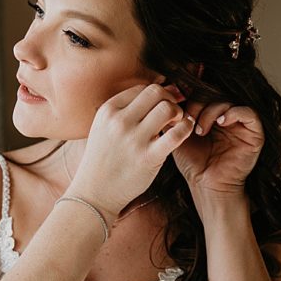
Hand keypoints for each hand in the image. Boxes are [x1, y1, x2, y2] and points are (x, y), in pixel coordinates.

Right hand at [67, 83, 195, 220]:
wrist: (94, 192)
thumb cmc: (103, 159)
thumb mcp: (102, 128)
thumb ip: (125, 110)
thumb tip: (161, 92)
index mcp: (107, 111)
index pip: (141, 88)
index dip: (157, 94)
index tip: (163, 104)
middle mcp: (119, 122)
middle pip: (156, 92)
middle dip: (169, 99)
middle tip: (171, 114)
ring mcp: (133, 139)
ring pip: (167, 108)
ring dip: (178, 113)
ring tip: (175, 124)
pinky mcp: (148, 157)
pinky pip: (176, 133)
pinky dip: (186, 128)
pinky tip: (184, 131)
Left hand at [171, 99, 264, 197]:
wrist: (205, 185)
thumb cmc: (192, 163)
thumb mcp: (177, 135)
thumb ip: (174, 116)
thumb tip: (165, 96)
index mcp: (209, 114)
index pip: (202, 93)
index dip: (190, 95)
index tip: (178, 104)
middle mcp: (226, 116)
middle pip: (214, 93)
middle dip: (198, 103)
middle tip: (187, 118)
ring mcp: (240, 124)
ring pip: (228, 101)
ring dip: (211, 111)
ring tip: (200, 130)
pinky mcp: (254, 133)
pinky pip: (249, 113)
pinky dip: (234, 113)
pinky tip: (221, 123)